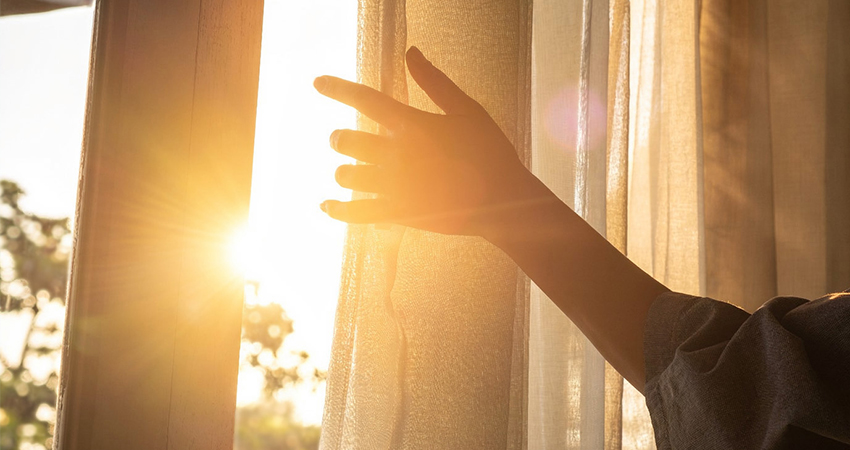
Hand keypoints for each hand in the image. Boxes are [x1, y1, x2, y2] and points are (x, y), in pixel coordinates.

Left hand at [315, 46, 551, 237]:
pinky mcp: (399, 213)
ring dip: (343, 172)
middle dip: (339, 138)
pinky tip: (325, 205)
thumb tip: (411, 52)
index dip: (338, 88)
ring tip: (348, 172)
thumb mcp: (467, 111)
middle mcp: (399, 154)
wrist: (505, 201)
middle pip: (347, 140)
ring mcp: (397, 186)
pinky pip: (357, 214)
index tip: (317, 82)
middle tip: (340, 139)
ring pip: (347, 176)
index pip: (365, 100)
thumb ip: (435, 82)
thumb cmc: (490, 152)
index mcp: (413, 125)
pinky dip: (337, 210)